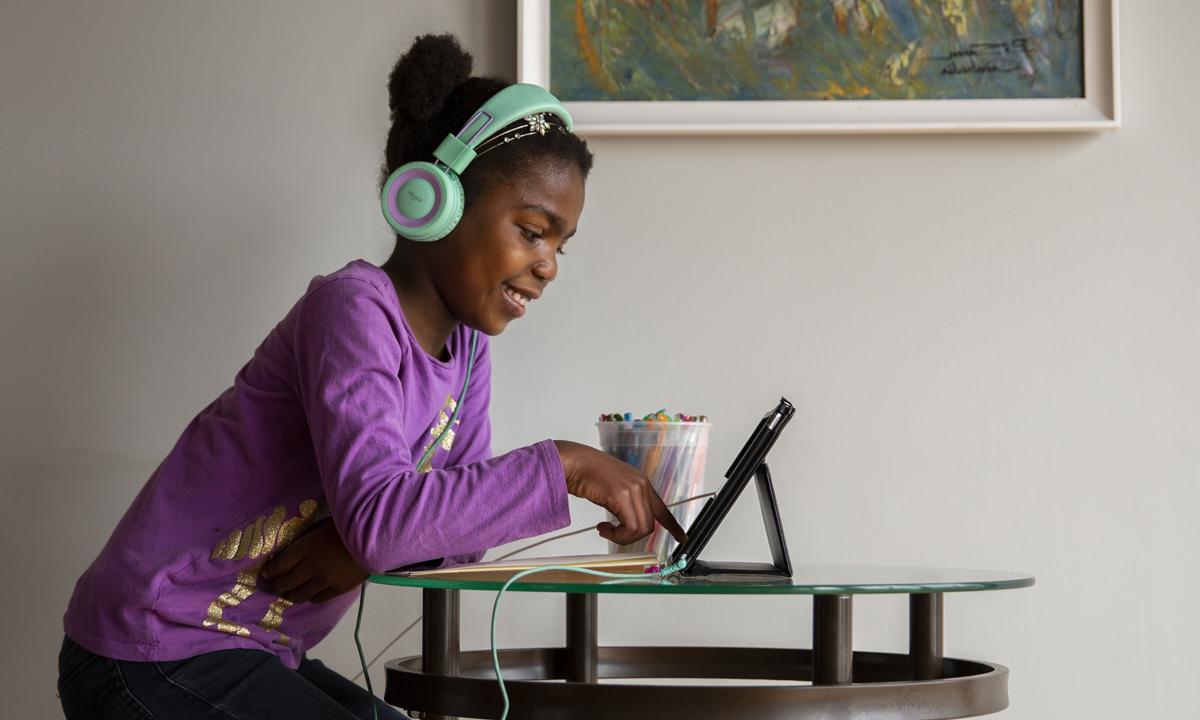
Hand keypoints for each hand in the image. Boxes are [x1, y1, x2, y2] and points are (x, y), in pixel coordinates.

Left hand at [261, 518, 367, 602]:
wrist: (380, 538)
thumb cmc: (354, 521)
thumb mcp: (329, 520)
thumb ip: (314, 530)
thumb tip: (302, 536)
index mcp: (309, 546)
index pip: (282, 562)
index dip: (271, 569)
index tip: (266, 571)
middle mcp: (314, 566)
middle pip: (288, 580)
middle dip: (276, 583)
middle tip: (271, 584)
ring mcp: (327, 580)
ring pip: (301, 593)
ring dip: (290, 594)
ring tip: (286, 593)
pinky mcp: (341, 588)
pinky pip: (319, 598)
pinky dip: (309, 597)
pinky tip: (307, 595)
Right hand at [552, 440, 686, 546]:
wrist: (573, 462)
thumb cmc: (586, 474)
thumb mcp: (613, 489)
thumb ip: (625, 502)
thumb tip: (627, 524)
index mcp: (640, 483)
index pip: (661, 508)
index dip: (673, 525)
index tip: (682, 537)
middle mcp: (641, 485)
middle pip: (649, 524)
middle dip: (630, 536)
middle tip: (611, 532)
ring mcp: (633, 489)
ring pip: (641, 528)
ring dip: (621, 537)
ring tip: (605, 529)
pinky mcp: (622, 496)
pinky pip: (630, 527)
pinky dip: (616, 535)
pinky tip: (602, 527)